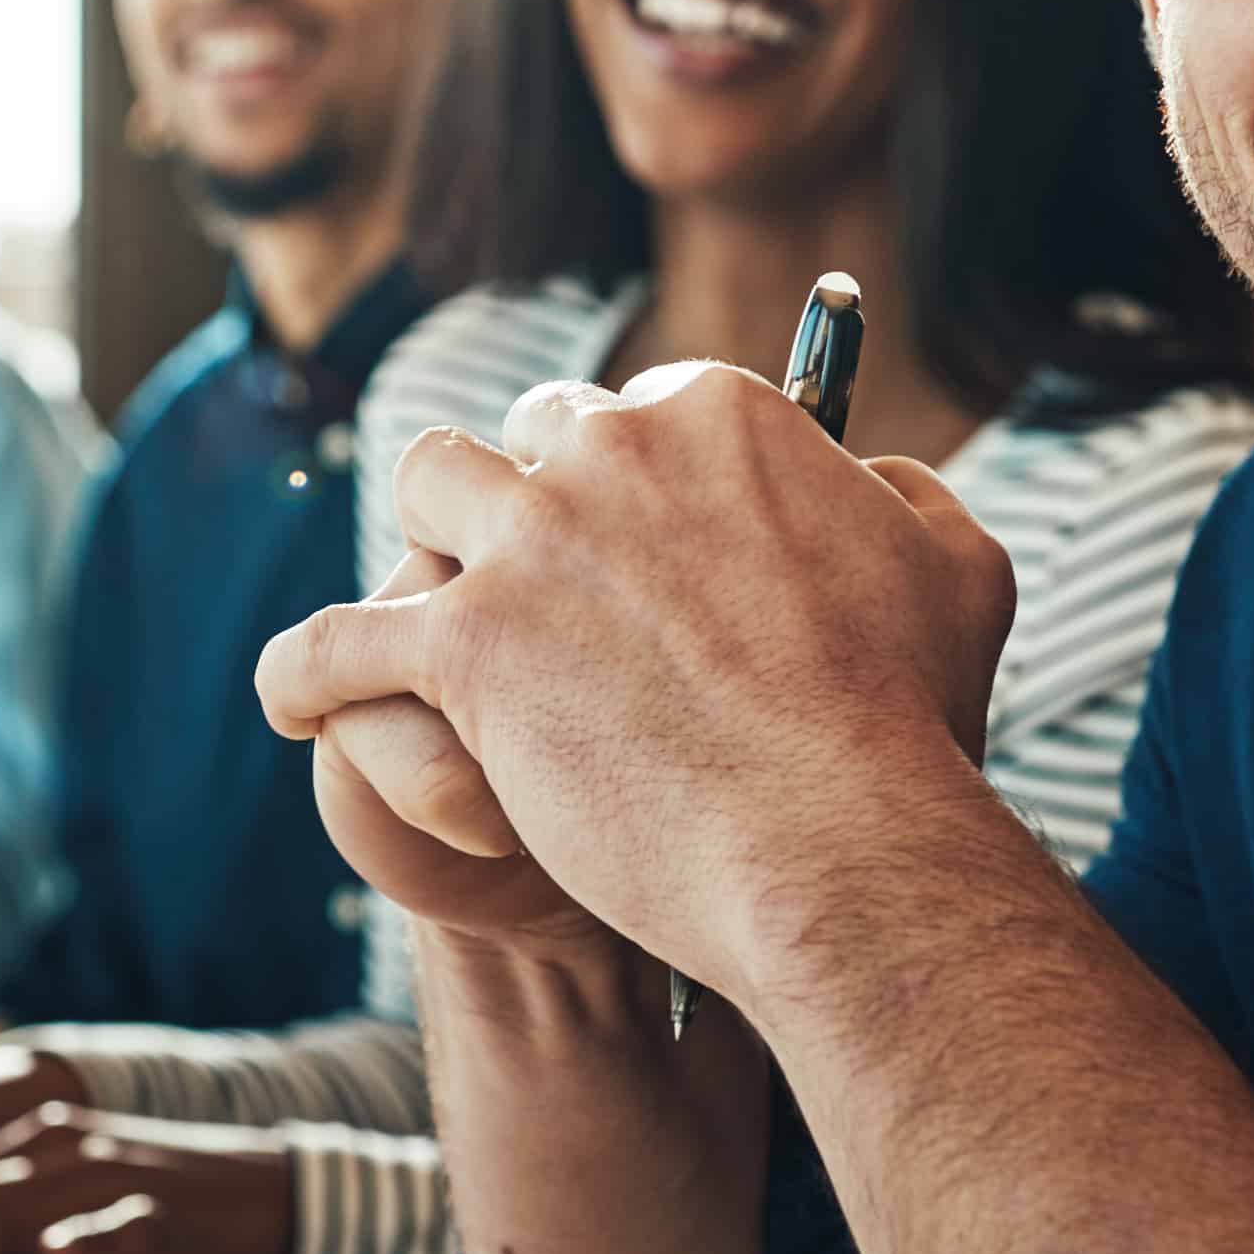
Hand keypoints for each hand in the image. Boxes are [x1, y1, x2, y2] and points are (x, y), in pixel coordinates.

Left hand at [257, 364, 1014, 995]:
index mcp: (721, 416)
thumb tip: (876, 477)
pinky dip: (307, 668)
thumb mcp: (957, 570)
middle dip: (530, 496)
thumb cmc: (910, 725)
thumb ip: (906, 499)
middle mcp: (614, 452)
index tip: (629, 533)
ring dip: (425, 539)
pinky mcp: (465, 646)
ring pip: (427, 488)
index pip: (640, 410)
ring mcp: (531, 545)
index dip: (628, 474)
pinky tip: (297, 695)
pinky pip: (339, 639)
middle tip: (534, 578)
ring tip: (415, 604)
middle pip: (529, 438)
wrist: (838, 843)